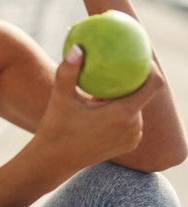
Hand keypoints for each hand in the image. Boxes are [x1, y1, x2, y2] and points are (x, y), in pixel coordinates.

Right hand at [33, 45, 164, 171]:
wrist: (55, 159)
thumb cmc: (56, 126)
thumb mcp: (61, 97)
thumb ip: (69, 71)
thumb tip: (78, 47)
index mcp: (122, 114)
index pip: (152, 85)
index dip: (150, 66)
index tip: (138, 53)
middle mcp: (133, 127)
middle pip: (142, 93)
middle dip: (130, 78)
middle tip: (113, 62)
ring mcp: (132, 137)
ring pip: (135, 105)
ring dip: (122, 94)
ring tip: (102, 84)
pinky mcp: (128, 143)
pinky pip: (130, 118)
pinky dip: (120, 108)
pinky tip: (99, 102)